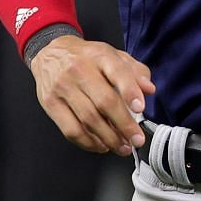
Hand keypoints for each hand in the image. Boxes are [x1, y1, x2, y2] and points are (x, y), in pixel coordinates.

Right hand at [29, 34, 155, 154]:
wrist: (50, 52)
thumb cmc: (88, 57)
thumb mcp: (114, 55)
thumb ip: (135, 71)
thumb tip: (149, 90)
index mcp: (100, 56)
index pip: (117, 73)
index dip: (130, 92)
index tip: (140, 109)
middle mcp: (80, 70)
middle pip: (104, 101)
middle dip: (124, 125)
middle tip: (136, 139)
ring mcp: (63, 88)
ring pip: (88, 119)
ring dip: (108, 138)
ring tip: (123, 147)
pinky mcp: (50, 104)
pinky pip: (70, 129)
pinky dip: (87, 142)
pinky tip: (101, 146)